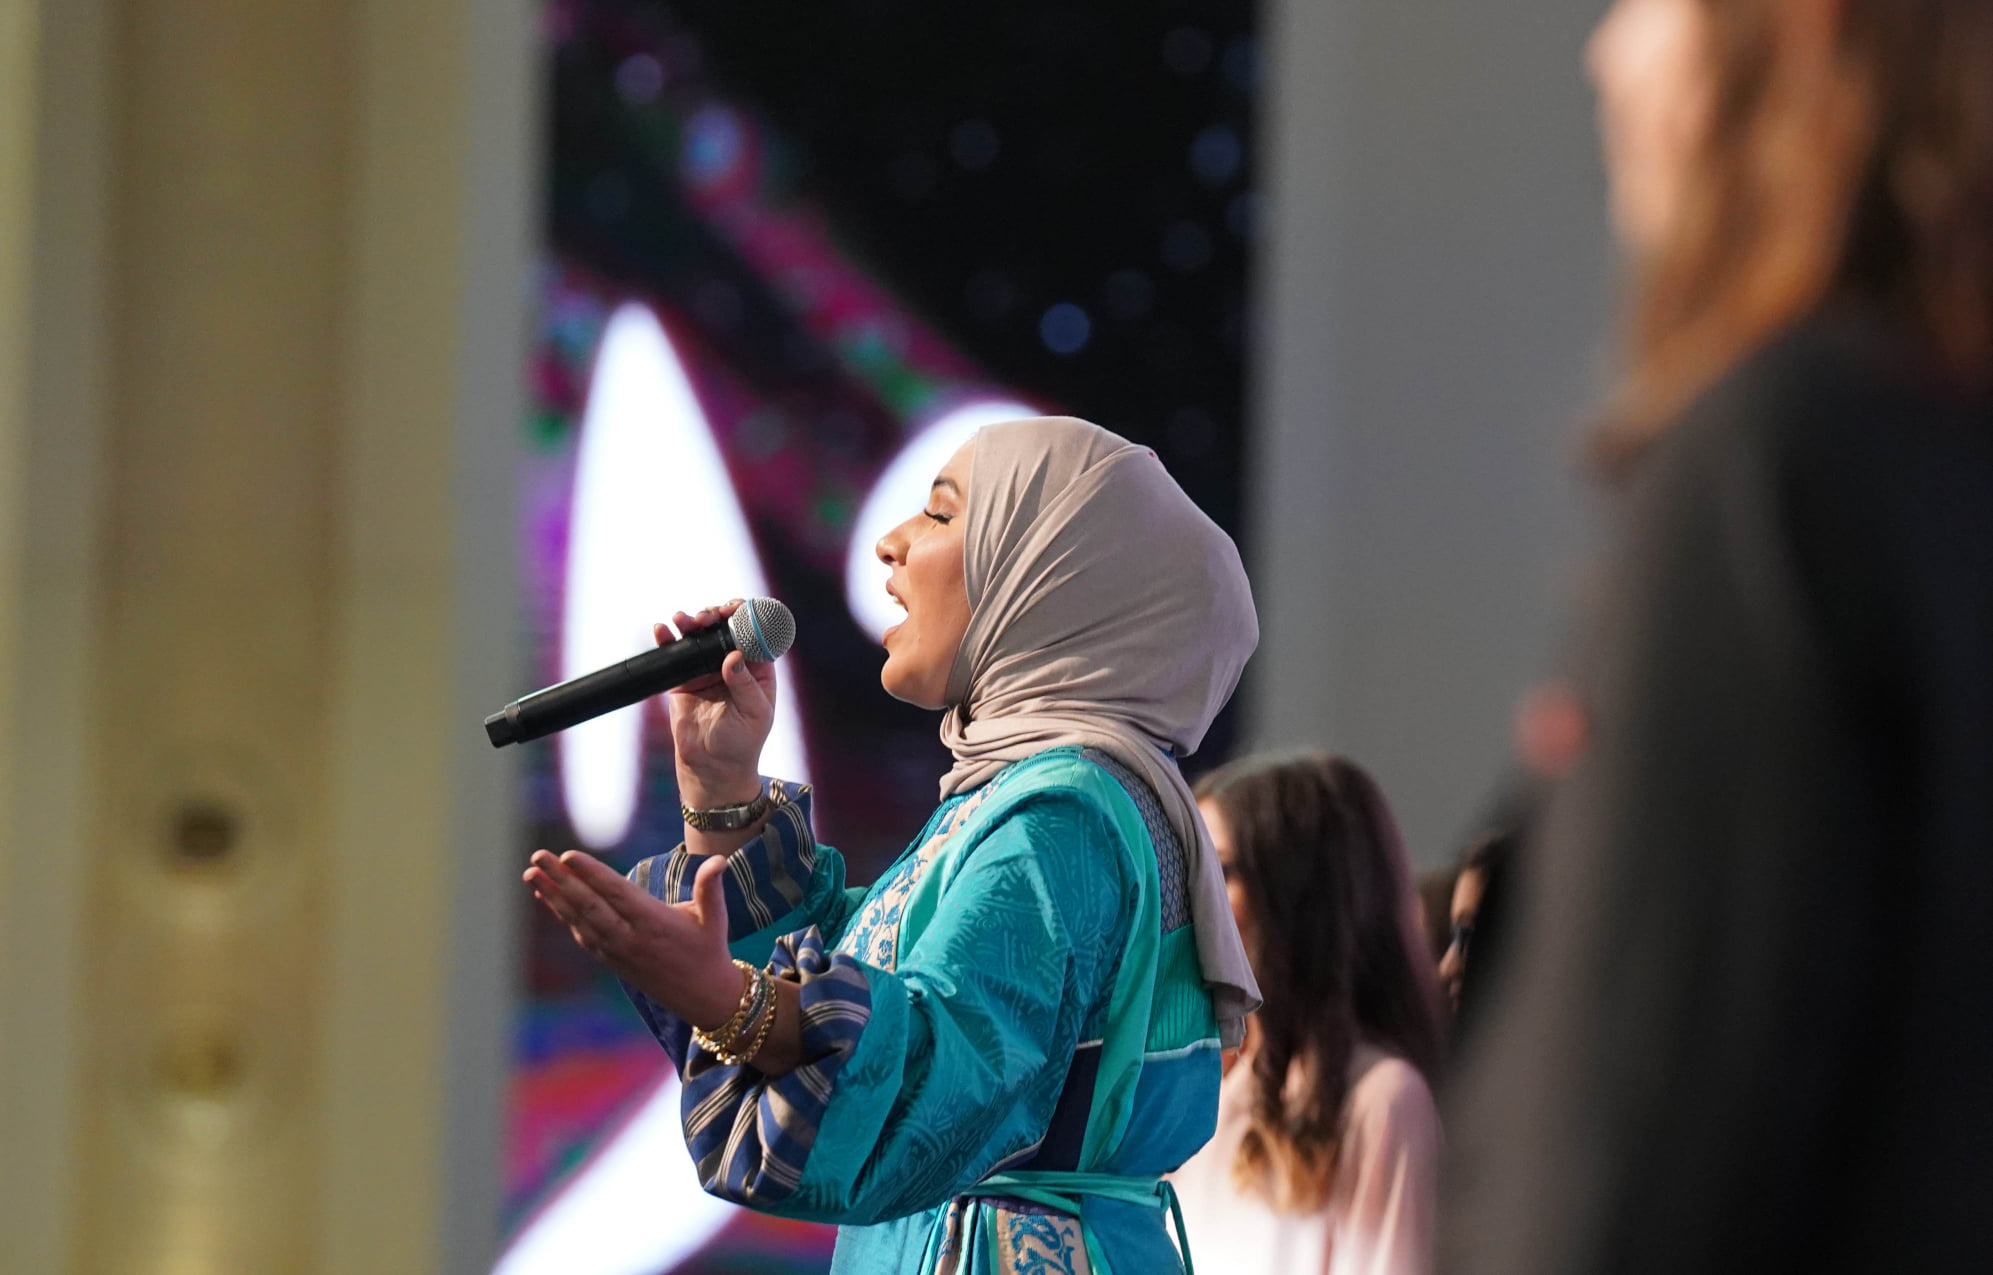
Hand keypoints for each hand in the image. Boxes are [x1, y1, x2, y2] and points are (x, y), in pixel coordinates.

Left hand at [523, 848, 739, 1027]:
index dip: (591, 874)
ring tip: (531, 873)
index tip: (567, 856)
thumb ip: (711, 888)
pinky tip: (547, 896)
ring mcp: (617, 952)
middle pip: (589, 906)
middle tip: (538, 856)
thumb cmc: (709, 950)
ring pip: (579, 921)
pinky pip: (581, 934)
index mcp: (654, 924)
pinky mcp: (611, 961)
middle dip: (561, 880)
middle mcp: (630, 939)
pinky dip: (562, 915)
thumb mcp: (715, 919)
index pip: (616, 894)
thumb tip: (719, 860)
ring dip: (553, 896)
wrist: (703, 998)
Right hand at [662, 601, 775, 807]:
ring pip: (700, 635)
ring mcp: (707, 668)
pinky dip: (667, 639)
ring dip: (692, 621)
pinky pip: (675, 653)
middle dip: (716, 615)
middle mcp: (733, 663)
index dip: (747, 616)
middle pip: (725, 627)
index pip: (755, 633)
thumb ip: (746, 685)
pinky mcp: (683, 678)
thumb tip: (733, 656)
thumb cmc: (742, 743)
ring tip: (684, 620)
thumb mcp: (755, 714)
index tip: (736, 608)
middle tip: (707, 618)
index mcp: (758, 668)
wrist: (712, 767)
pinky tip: (662, 630)